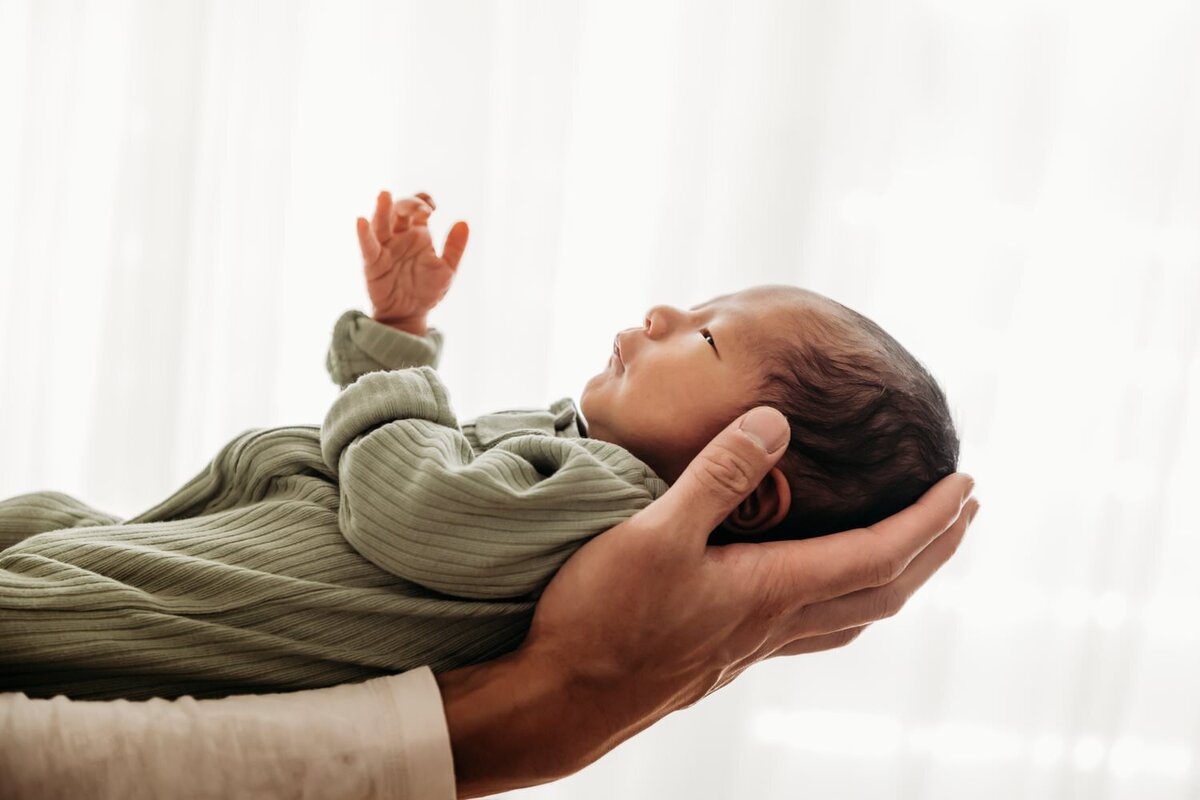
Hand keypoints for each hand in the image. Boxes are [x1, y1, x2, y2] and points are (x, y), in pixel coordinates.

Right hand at [355, 190, 468, 334]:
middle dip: (409, 204)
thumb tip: (463, 222)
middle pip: (399, 210)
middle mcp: (400, 237)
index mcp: (418, 234)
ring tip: (384, 195)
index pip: (418, 208)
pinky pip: (367, 246)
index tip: (432, 208)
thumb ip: (454, 247)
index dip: (423, 201)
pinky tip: (361, 221)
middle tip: (423, 209)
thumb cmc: (427, 291)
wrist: (410, 315)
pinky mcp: (373, 262)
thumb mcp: (447, 270)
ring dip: (382, 208)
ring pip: (380, 222)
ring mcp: (385, 248)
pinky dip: (363, 233)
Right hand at [436, 407, 978, 797]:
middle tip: (964, 512)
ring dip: (894, 576)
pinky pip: (811, 626)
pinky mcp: (721, 654)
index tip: (967, 487)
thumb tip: (778, 422)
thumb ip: (718, 475)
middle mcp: (773, 623)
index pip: (879, 552)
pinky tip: (816, 589)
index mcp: (771, 589)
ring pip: (850, 613)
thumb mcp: (655, 532)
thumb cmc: (602, 620)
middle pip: (881, 588)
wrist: (559, 701)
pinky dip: (842, 598)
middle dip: (932, 548)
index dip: (930, 521)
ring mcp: (749, 646)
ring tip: (910, 549)